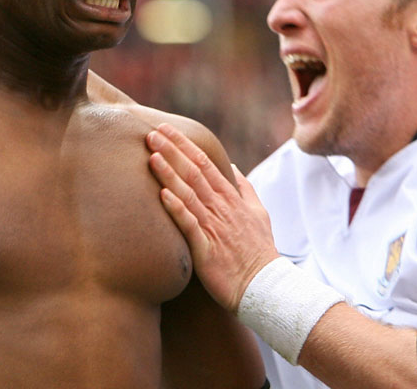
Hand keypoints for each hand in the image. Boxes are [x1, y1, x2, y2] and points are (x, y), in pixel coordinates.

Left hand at [147, 124, 279, 311]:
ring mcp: (214, 226)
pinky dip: (177, 208)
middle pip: (194, 172)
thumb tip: (232, 167)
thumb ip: (245, 189)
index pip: (205, 163)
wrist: (265, 286)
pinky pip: (189, 224)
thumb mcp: (259, 214)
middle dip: (173, 150)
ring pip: (189, 193)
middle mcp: (221, 207)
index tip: (166, 130)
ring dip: (170, 173)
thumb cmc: (259, 252)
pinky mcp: (207, 247)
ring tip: (152, 155)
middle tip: (152, 132)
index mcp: (230, 198)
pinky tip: (163, 194)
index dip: (184, 145)